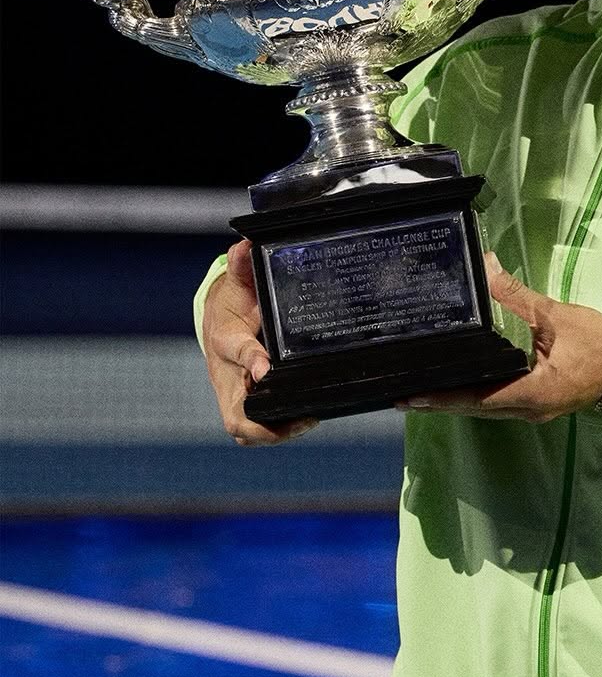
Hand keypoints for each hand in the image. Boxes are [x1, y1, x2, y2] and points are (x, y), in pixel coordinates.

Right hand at [202, 239, 318, 445]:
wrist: (218, 319)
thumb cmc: (233, 302)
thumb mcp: (238, 282)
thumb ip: (243, 265)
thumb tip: (247, 244)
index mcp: (225, 340)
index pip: (236, 352)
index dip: (250, 361)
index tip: (264, 367)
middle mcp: (227, 375)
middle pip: (234, 415)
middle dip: (261, 424)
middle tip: (302, 417)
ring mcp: (236, 394)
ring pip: (245, 429)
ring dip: (274, 432)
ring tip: (310, 419)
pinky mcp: (248, 404)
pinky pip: (257, 427)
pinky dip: (278, 429)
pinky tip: (309, 416)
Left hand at [397, 254, 601, 422]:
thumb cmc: (598, 343)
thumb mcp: (556, 316)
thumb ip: (516, 297)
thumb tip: (484, 267)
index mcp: (532, 392)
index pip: (477, 398)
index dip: (442, 398)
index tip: (411, 396)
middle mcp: (527, 409)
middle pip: (474, 408)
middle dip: (438, 401)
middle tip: (400, 390)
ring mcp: (532, 410)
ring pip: (483, 408)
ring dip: (453, 400)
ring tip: (418, 388)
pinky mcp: (535, 404)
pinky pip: (496, 402)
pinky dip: (473, 394)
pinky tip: (455, 382)